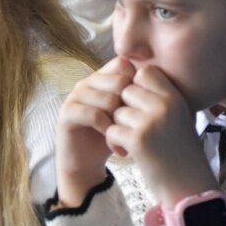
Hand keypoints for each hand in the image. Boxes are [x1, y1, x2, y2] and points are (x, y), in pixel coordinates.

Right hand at [55, 57, 135, 206]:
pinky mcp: (67, 113)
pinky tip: (111, 138)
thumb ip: (137, 94)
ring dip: (118, 119)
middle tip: (132, 123)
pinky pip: (93, 114)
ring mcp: (75, 95)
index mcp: (102, 77)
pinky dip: (106, 128)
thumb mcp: (127, 113)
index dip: (136, 82)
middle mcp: (87, 82)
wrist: (87, 162)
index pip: (123, 64)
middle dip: (129, 103)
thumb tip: (159, 77)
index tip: (141, 104)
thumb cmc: (111, 135)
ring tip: (122, 133)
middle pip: (118, 80)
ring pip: (107, 98)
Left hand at [108, 65, 217, 208]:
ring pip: (116, 112)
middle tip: (132, 126)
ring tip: (131, 142)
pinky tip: (127, 152)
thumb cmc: (182, 151)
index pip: (145, 72)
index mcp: (175, 97)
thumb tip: (136, 76)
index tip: (138, 104)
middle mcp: (164, 105)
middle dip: (124, 108)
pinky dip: (114, 143)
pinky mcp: (138, 141)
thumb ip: (161, 97)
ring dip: (118, 127)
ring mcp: (150, 122)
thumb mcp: (179, 115)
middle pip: (126, 90)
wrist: (190, 186)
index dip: (136, 85)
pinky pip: (112, 131)